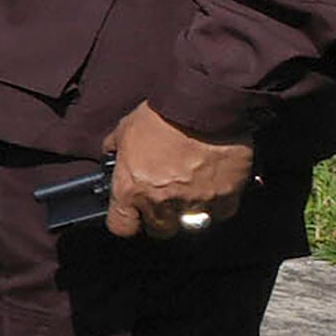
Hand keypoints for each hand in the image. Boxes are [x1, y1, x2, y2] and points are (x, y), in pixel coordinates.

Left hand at [104, 100, 252, 238]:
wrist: (203, 105)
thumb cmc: (162, 114)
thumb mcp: (126, 128)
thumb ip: (116, 147)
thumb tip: (111, 152)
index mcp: (131, 188)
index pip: (121, 226)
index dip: (128, 221)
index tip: (134, 214)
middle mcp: (160, 201)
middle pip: (160, 229)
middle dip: (162, 218)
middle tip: (168, 199)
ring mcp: (194, 202)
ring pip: (192, 224)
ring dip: (192, 211)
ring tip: (194, 191)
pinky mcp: (225, 196)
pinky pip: (222, 212)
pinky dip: (219, 203)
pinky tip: (217, 187)